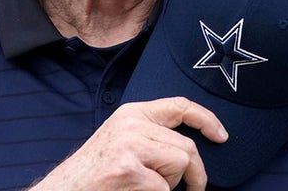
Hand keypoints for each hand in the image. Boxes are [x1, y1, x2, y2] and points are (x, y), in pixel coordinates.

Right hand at [29, 96, 227, 190]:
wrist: (66, 190)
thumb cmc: (97, 172)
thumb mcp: (123, 140)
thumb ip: (152, 134)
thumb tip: (191, 146)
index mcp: (132, 113)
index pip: (180, 105)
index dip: (206, 119)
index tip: (221, 136)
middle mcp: (131, 124)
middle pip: (186, 146)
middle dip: (194, 173)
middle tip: (192, 188)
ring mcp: (129, 145)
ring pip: (180, 164)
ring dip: (171, 185)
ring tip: (146, 186)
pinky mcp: (128, 168)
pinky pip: (164, 188)